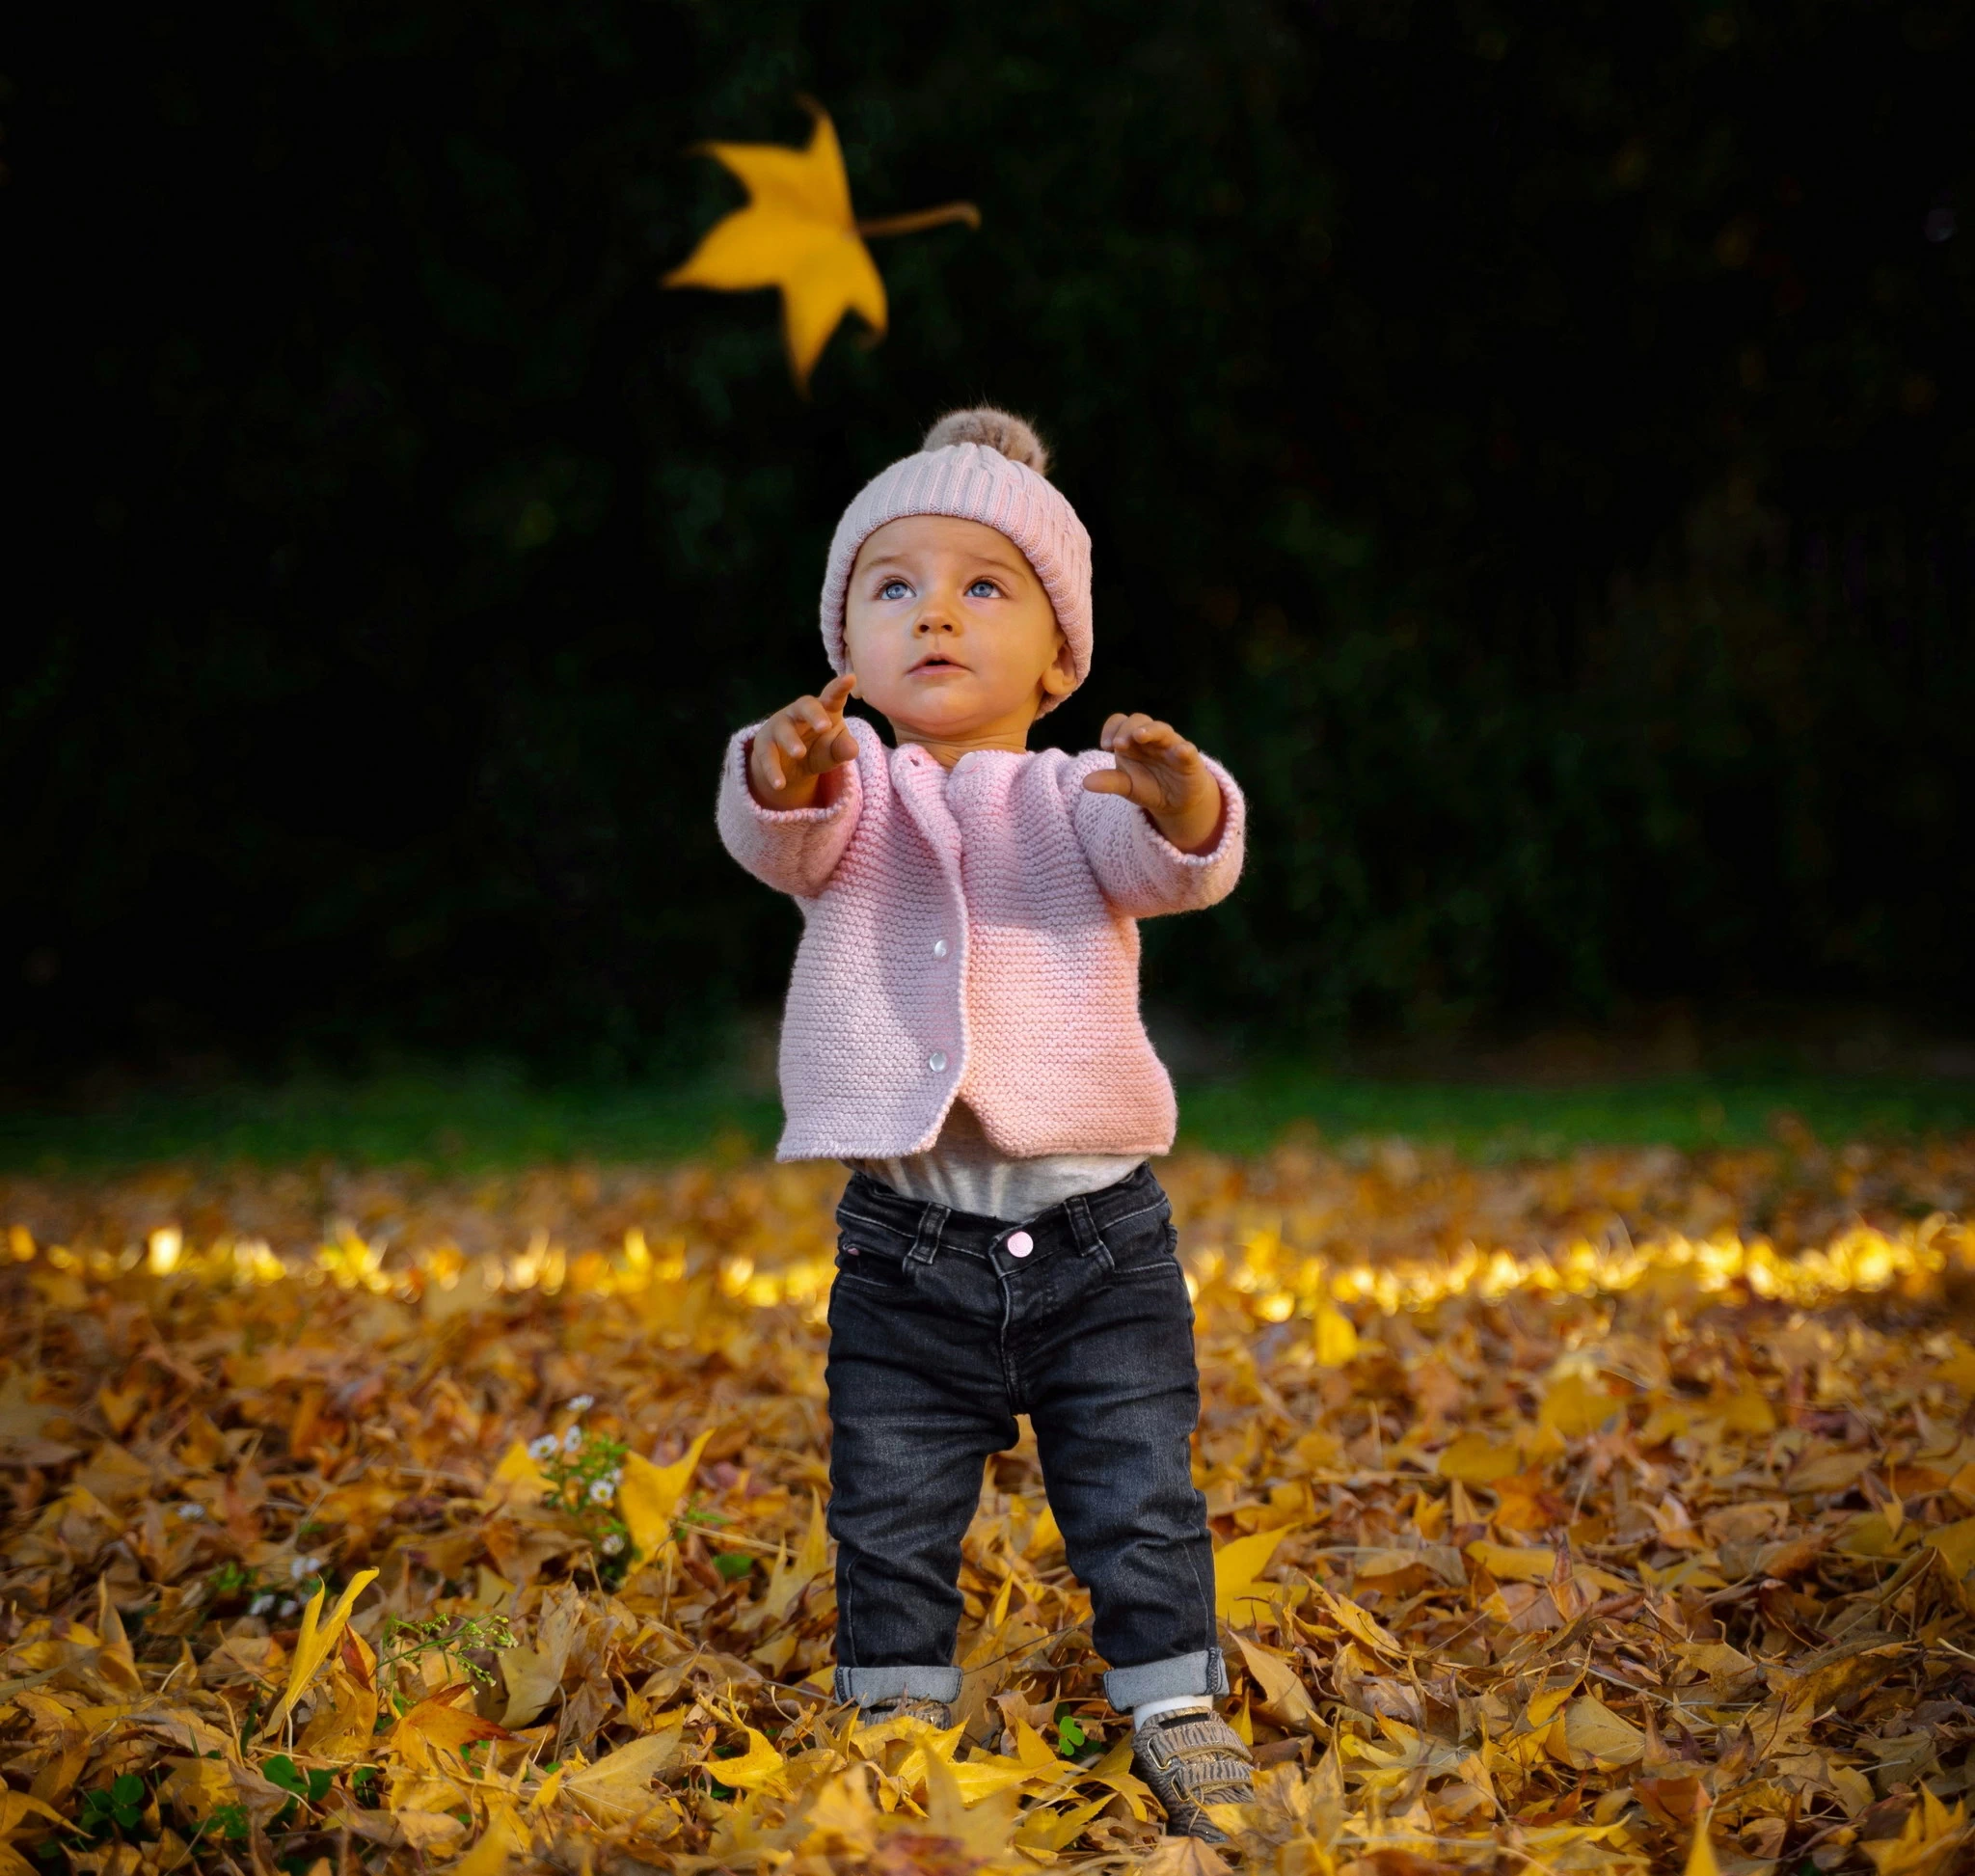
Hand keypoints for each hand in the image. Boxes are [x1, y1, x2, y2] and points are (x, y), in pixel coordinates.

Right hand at [748, 673, 858, 809]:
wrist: (789, 768)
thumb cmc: (819, 749)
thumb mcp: (834, 752)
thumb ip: (843, 750)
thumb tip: (852, 750)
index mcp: (823, 709)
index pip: (832, 696)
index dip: (840, 688)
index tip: (851, 679)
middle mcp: (799, 713)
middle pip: (805, 706)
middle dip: (814, 714)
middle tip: (824, 726)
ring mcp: (779, 726)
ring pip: (783, 729)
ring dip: (791, 741)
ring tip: (800, 754)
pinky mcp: (763, 745)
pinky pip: (767, 755)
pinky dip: (773, 770)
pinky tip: (780, 784)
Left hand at [1082, 712, 1224, 854]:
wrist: (1176, 802)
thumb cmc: (1149, 786)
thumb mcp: (1126, 786)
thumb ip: (1109, 782)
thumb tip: (1085, 783)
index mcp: (1132, 741)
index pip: (1120, 722)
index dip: (1112, 729)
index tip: (1105, 746)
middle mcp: (1151, 738)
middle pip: (1139, 721)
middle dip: (1127, 730)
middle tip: (1118, 746)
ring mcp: (1171, 746)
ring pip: (1162, 730)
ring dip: (1151, 731)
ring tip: (1139, 736)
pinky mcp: (1190, 760)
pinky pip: (1188, 750)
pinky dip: (1184, 749)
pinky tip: (1181, 750)